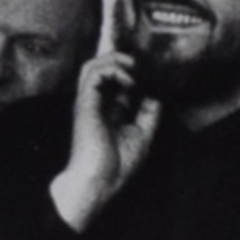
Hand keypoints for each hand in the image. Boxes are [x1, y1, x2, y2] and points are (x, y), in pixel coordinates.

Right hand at [49, 52, 159, 231]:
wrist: (100, 181)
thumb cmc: (117, 165)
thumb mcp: (141, 135)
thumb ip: (148, 115)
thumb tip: (155, 95)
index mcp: (107, 110)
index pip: (114, 79)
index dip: (131, 70)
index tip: (151, 70)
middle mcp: (96, 103)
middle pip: (99, 67)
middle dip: (118, 58)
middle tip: (139, 62)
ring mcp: (88, 101)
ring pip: (92, 65)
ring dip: (114, 60)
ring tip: (133, 66)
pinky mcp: (84, 103)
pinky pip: (93, 75)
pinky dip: (113, 71)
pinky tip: (129, 81)